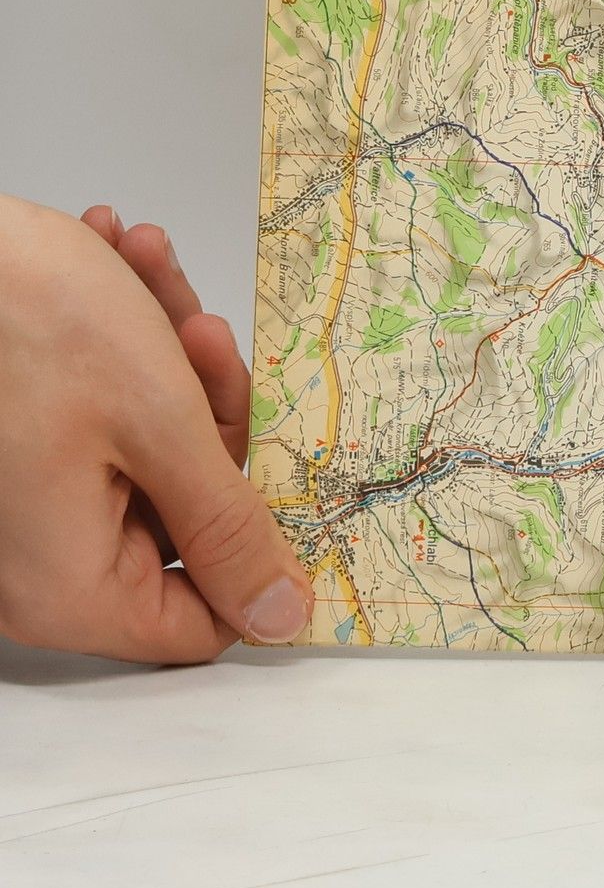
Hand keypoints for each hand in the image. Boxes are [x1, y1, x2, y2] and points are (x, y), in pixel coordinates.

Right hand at [0, 193, 312, 660]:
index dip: (261, 548)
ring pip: (158, 447)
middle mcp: (40, 565)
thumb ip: (225, 524)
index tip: (292, 467)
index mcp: (69, 588)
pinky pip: (109, 418)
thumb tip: (280, 615)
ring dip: (169, 354)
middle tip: (197, 331)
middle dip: (207, 408)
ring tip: (145, 272)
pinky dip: (128, 340)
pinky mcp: (27, 454)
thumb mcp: (160, 422)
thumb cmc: (27, 321)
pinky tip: (122, 265)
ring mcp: (31, 508)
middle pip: (189, 515)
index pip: (202, 622)